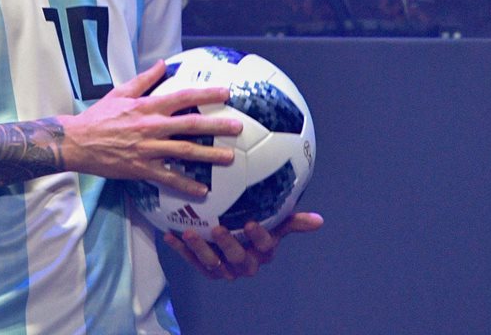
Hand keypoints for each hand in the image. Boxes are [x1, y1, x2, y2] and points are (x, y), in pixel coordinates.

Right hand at [60, 60, 241, 194]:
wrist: (77, 143)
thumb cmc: (99, 116)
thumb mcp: (120, 92)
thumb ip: (144, 79)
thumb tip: (162, 64)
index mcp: (148, 107)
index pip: (183, 97)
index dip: (206, 94)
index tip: (226, 93)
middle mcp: (152, 127)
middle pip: (191, 125)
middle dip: (217, 126)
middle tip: (238, 127)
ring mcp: (148, 150)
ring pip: (184, 152)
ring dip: (209, 155)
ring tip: (229, 158)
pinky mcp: (141, 169)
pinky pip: (168, 178)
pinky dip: (186, 185)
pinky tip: (203, 190)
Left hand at [164, 212, 324, 279]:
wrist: (236, 236)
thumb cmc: (259, 225)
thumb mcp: (276, 221)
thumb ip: (294, 221)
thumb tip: (320, 220)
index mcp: (264, 252)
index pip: (264, 246)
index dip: (258, 237)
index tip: (250, 222)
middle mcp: (245, 264)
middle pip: (237, 258)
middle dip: (227, 244)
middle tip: (218, 228)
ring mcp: (224, 268)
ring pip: (212, 263)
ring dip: (199, 249)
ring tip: (189, 233)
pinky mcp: (206, 268)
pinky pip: (193, 261)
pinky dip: (181, 250)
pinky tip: (170, 234)